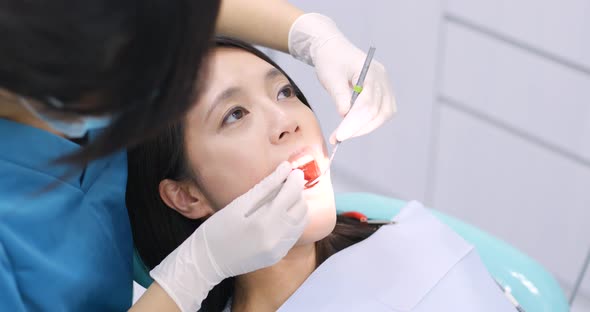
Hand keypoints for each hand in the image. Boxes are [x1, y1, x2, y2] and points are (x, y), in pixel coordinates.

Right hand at [150, 161, 307, 311]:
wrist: (207, 262)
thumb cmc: (217, 229)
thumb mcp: (238, 205)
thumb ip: (264, 187)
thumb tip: (285, 168)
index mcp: (264, 223)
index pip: (291, 195)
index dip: (295, 180)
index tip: (294, 170)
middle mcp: (276, 239)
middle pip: (301, 208)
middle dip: (298, 193)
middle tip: (288, 182)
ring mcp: (279, 250)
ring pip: (302, 222)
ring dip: (298, 207)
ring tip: (285, 197)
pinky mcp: (278, 256)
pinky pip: (294, 234)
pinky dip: (293, 221)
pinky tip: (281, 214)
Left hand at [289, 13, 395, 143]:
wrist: (333, 49)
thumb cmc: (330, 60)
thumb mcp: (331, 77)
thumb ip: (340, 95)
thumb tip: (345, 115)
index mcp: (371, 72)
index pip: (368, 103)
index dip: (354, 122)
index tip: (339, 136)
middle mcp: (382, 79)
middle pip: (379, 111)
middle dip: (359, 128)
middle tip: (338, 138)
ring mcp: (385, 86)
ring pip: (384, 114)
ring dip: (366, 127)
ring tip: (345, 133)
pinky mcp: (382, 92)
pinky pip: (383, 112)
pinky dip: (370, 122)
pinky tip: (354, 126)